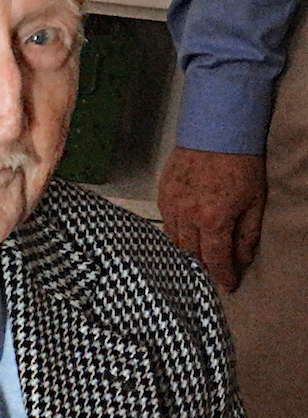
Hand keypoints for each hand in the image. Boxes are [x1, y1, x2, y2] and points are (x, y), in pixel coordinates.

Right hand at [157, 147, 265, 291]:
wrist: (216, 132)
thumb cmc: (240, 162)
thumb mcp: (255, 200)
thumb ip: (248, 233)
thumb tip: (244, 258)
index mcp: (213, 220)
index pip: (216, 258)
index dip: (223, 275)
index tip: (228, 285)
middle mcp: (188, 216)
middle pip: (192, 253)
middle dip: (205, 265)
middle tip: (215, 270)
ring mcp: (171, 205)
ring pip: (176, 240)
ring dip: (189, 250)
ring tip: (199, 253)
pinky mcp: (162, 194)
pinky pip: (167, 222)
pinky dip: (177, 232)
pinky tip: (186, 232)